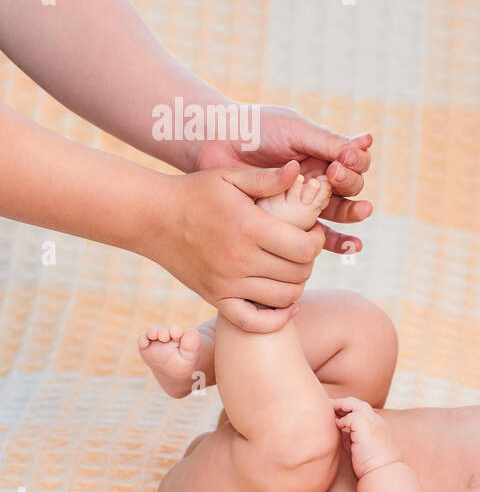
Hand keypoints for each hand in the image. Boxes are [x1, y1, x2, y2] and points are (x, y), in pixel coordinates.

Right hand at [152, 163, 324, 331]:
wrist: (151, 216)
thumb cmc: (194, 192)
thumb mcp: (230, 178)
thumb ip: (267, 179)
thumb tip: (298, 169)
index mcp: (250, 228)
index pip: (306, 248)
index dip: (317, 240)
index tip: (312, 231)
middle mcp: (240, 260)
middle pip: (299, 274)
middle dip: (309, 261)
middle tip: (302, 249)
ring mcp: (227, 283)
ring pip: (283, 299)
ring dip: (296, 286)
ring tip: (290, 269)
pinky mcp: (214, 298)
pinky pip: (252, 322)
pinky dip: (274, 320)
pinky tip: (284, 305)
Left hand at [193, 105, 373, 254]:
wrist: (214, 143)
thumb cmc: (254, 129)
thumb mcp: (294, 130)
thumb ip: (327, 141)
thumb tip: (367, 143)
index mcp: (322, 154)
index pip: (354, 162)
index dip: (356, 162)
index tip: (344, 158)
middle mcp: (317, 178)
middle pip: (350, 188)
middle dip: (349, 183)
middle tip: (336, 176)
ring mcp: (303, 201)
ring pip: (338, 212)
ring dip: (353, 213)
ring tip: (361, 212)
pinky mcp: (287, 222)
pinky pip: (317, 236)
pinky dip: (337, 242)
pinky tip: (351, 246)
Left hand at [331, 396, 401, 477]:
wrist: (383, 470)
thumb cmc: (372, 463)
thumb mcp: (361, 446)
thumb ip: (351, 437)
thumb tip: (338, 433)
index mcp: (376, 424)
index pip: (361, 410)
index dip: (347, 409)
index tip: (335, 413)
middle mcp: (375, 419)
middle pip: (357, 402)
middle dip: (341, 403)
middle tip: (328, 406)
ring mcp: (371, 420)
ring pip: (353, 403)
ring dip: (339, 406)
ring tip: (328, 409)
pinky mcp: (365, 425)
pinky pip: (350, 416)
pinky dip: (341, 420)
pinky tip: (336, 426)